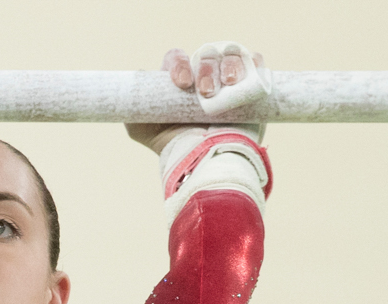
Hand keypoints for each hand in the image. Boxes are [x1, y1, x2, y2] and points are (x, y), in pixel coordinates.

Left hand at [126, 43, 267, 153]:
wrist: (204, 165)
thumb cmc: (174, 147)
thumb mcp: (143, 129)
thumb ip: (133, 109)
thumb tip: (136, 85)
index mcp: (180, 80)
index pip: (177, 58)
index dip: (179, 64)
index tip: (182, 83)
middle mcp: (204, 76)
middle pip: (206, 54)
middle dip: (206, 69)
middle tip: (206, 92)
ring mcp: (228, 80)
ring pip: (230, 54)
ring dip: (229, 65)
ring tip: (228, 85)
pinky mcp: (251, 87)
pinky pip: (254, 63)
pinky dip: (253, 63)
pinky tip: (246, 78)